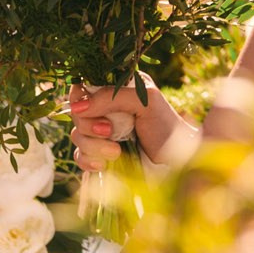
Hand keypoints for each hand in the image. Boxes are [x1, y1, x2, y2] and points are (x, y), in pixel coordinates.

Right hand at [67, 81, 197, 172]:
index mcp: (116, 89)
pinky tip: (104, 164)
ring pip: (77, 136)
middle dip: (90, 127)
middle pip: (77, 114)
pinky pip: (80, 156)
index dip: (80, 100)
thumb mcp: (144, 101)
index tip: (89, 111)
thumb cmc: (166, 125)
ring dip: (94, 146)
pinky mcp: (100, 154)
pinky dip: (89, 161)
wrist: (177, 160)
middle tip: (110, 132)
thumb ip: (111, 97)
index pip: (82, 87)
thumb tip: (76, 108)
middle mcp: (106, 109)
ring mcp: (101, 132)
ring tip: (116, 152)